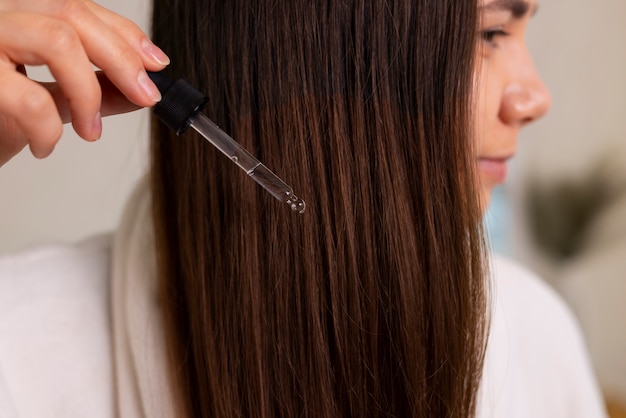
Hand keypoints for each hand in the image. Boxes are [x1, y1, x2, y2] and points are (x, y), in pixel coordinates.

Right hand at [0, 0, 169, 165]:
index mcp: (13, 15)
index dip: (124, 34)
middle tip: (146, 96)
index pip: (76, 6)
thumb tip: (138, 90)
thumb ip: (87, 90)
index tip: (156, 64)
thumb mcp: (43, 100)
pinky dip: (49, 130)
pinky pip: (28, 98)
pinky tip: (44, 144)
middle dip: (121, 59)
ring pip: (57, 39)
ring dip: (88, 91)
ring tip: (89, 131)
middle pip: (71, 13)